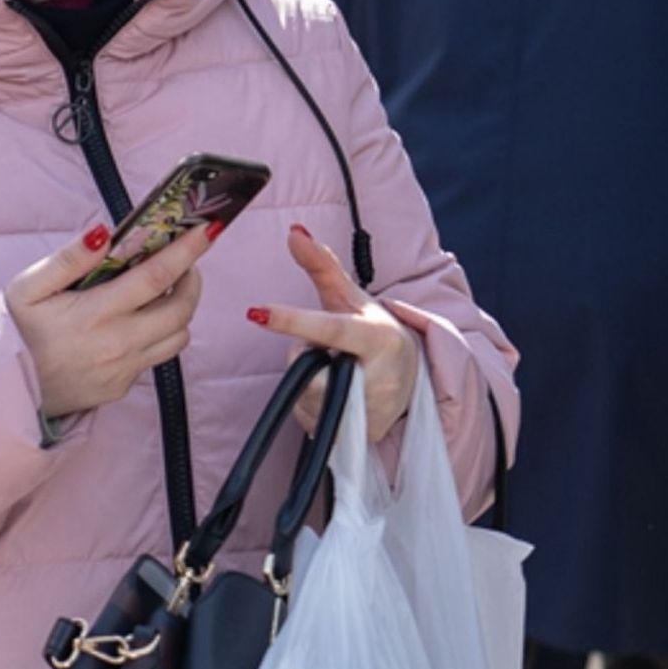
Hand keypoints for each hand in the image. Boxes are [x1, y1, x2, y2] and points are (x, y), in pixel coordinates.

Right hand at [7, 220, 213, 421]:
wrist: (2, 388)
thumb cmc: (14, 331)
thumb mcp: (28, 287)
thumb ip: (69, 259)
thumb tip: (105, 232)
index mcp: (94, 314)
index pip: (156, 278)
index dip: (186, 252)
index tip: (205, 230)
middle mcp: (116, 345)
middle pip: (181, 311)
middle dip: (192, 281)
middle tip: (184, 264)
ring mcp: (122, 371)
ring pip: (177, 338)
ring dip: (179, 312)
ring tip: (162, 294)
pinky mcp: (121, 388)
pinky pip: (154, 359)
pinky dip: (154, 337)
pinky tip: (133, 325)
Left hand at [250, 226, 415, 441]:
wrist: (411, 383)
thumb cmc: (374, 332)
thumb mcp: (353, 298)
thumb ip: (322, 265)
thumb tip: (294, 231)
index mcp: (380, 338)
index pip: (329, 328)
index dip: (292, 321)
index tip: (256, 313)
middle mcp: (379, 378)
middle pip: (308, 364)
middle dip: (307, 353)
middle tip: (333, 351)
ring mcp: (367, 413)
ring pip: (303, 392)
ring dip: (308, 379)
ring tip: (338, 373)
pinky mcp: (354, 436)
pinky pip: (308, 416)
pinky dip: (311, 403)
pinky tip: (335, 397)